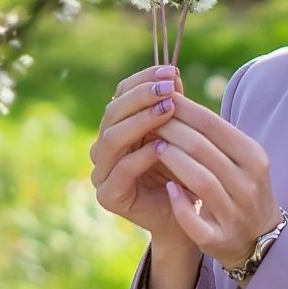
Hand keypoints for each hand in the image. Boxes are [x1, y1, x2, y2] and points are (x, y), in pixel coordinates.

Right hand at [90, 64, 193, 247]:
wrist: (186, 217)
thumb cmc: (183, 171)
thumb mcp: (179, 133)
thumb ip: (172, 107)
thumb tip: (172, 75)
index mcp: (116, 127)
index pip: (120, 94)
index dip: (143, 80)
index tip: (171, 71)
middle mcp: (103, 148)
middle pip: (113, 113)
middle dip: (142, 96)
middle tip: (169, 88)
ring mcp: (101, 173)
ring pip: (112, 138)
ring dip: (141, 120)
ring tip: (168, 109)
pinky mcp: (108, 196)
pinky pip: (121, 170)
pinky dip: (142, 156)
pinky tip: (164, 146)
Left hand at [152, 94, 282, 270]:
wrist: (261, 237)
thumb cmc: (241, 185)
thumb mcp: (238, 156)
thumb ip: (211, 132)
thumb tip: (173, 96)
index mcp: (254, 158)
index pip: (213, 124)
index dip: (182, 110)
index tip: (159, 100)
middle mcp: (248, 184)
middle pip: (201, 148)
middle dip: (169, 130)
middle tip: (146, 121)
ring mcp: (235, 214)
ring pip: (200, 179)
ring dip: (172, 160)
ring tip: (153, 147)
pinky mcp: (220, 240)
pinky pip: (195, 220)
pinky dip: (179, 204)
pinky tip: (167, 188)